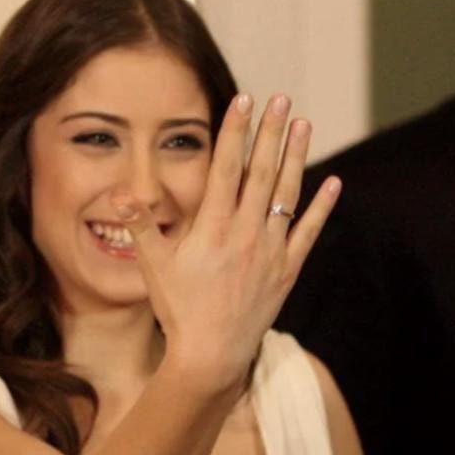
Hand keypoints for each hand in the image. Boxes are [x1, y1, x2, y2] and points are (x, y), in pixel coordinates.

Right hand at [113, 92, 340, 393]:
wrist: (211, 355)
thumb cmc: (178, 309)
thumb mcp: (153, 267)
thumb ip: (142, 227)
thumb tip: (122, 195)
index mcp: (211, 228)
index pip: (225, 168)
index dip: (235, 131)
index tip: (243, 99)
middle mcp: (244, 233)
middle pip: (261, 172)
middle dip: (271, 133)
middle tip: (281, 100)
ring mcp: (269, 251)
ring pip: (287, 195)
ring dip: (297, 157)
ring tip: (304, 125)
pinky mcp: (286, 270)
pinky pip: (308, 232)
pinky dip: (322, 207)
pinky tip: (333, 182)